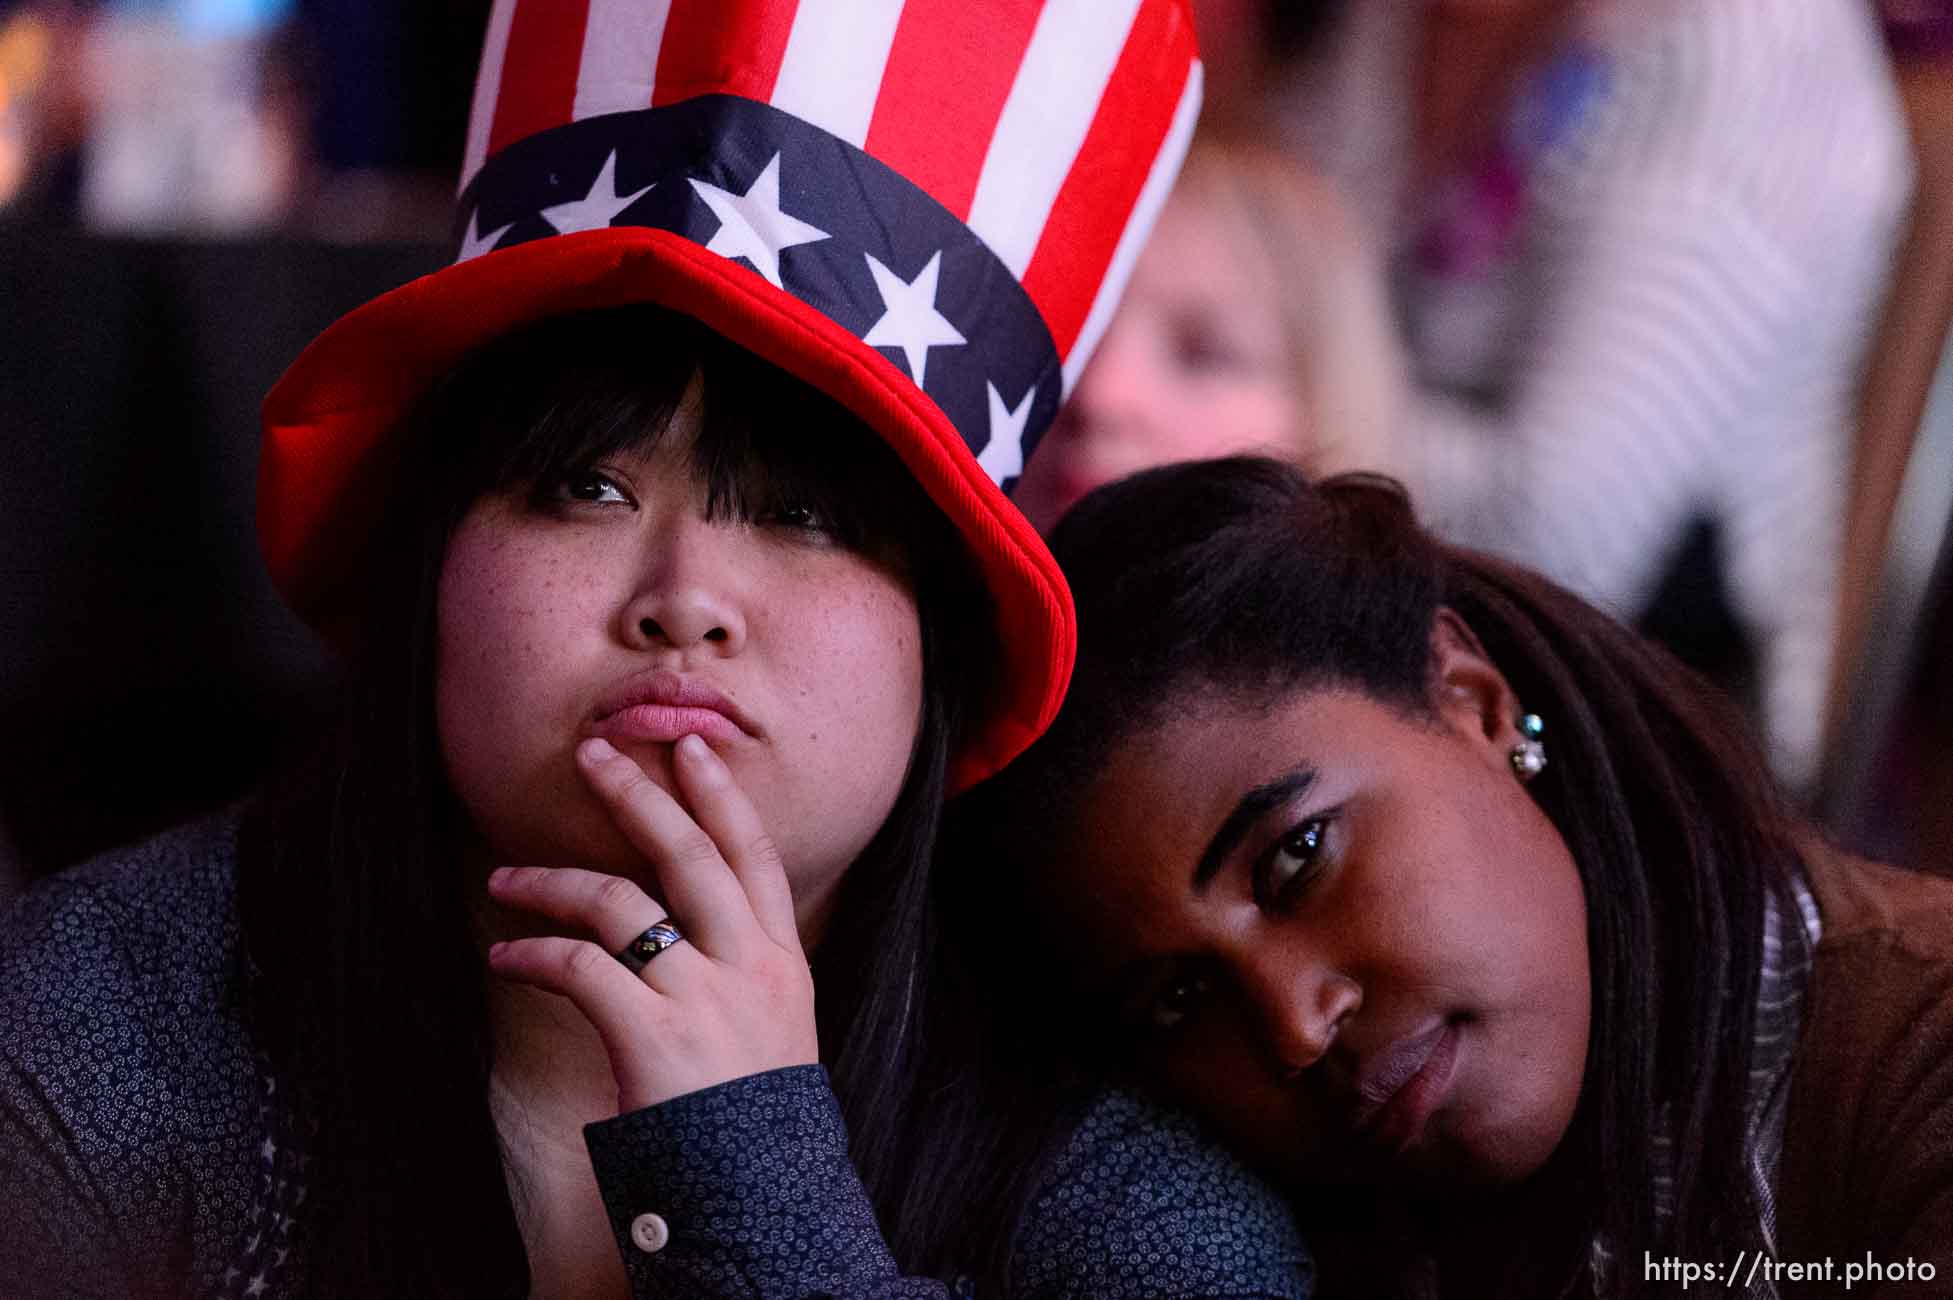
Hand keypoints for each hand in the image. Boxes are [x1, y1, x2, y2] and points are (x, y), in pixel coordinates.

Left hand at [486, 734, 817, 1111]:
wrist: (769, 1200)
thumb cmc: (760, 1123)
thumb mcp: (775, 1034)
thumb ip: (742, 977)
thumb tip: (688, 935)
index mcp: (781, 961)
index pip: (754, 855)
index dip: (722, 796)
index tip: (691, 749)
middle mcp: (748, 965)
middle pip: (690, 853)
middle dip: (637, 795)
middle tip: (593, 756)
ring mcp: (704, 997)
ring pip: (622, 902)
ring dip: (554, 880)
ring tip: (507, 877)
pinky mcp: (653, 1034)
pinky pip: (580, 967)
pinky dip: (533, 953)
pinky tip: (505, 954)